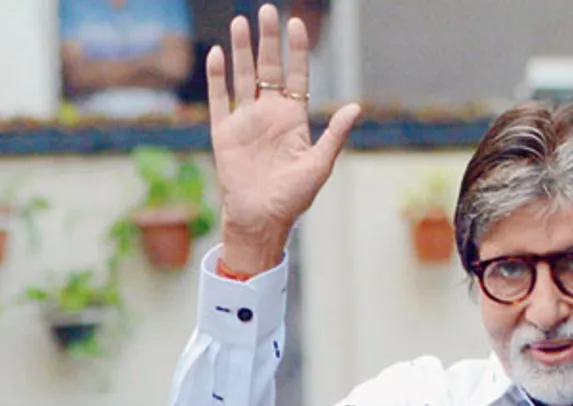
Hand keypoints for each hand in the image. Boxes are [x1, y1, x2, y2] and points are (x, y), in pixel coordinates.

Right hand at [209, 4, 360, 273]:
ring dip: (240, 50)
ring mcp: (245, 121)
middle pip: (268, 69)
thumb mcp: (319, 164)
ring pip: (242, 77)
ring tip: (240, 22)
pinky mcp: (224, 132)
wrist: (262, 219)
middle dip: (267, 41)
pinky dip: (216, 78)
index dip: (296, 52)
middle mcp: (268, 114)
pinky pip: (219, 99)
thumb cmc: (294, 197)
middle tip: (266, 10)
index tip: (295, 23)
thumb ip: (334, 135)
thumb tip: (355, 107)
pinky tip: (217, 54)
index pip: (296, 77)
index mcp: (293, 119)